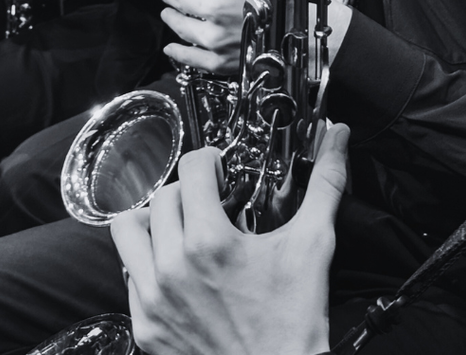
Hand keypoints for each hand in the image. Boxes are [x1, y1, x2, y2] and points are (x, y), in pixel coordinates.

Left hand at [111, 122, 348, 354]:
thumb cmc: (295, 324)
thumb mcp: (313, 246)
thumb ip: (325, 184)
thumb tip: (337, 136)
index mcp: (209, 242)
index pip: (191, 167)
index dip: (210, 161)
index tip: (222, 173)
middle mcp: (172, 268)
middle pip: (162, 195)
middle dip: (189, 192)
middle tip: (212, 204)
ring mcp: (153, 300)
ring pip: (128, 231)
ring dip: (153, 222)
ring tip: (182, 230)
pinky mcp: (145, 328)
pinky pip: (128, 275)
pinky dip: (147, 264)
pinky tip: (178, 270)